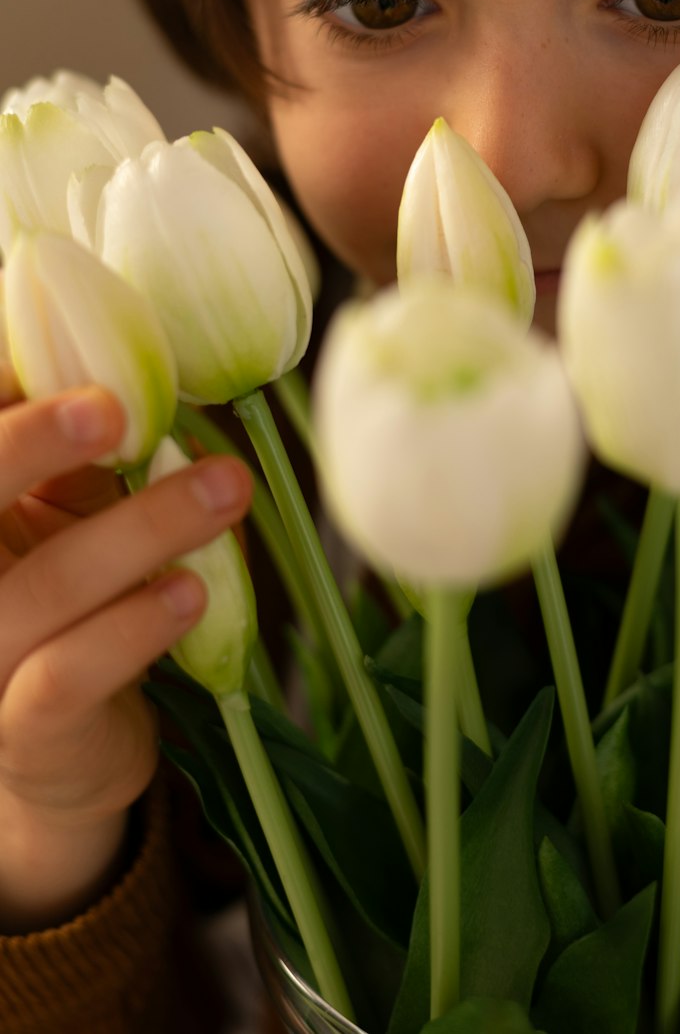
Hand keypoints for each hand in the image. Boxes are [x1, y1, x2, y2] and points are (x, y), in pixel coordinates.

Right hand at [0, 382, 251, 930]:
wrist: (59, 750)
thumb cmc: (66, 608)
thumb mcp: (64, 518)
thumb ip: (83, 455)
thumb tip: (137, 364)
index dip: (13, 408)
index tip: (77, 365)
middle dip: (32, 444)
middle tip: (114, 409)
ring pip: (43, 588)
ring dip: (140, 531)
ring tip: (223, 490)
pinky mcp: (24, 729)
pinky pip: (69, 675)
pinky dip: (134, 629)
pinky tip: (190, 591)